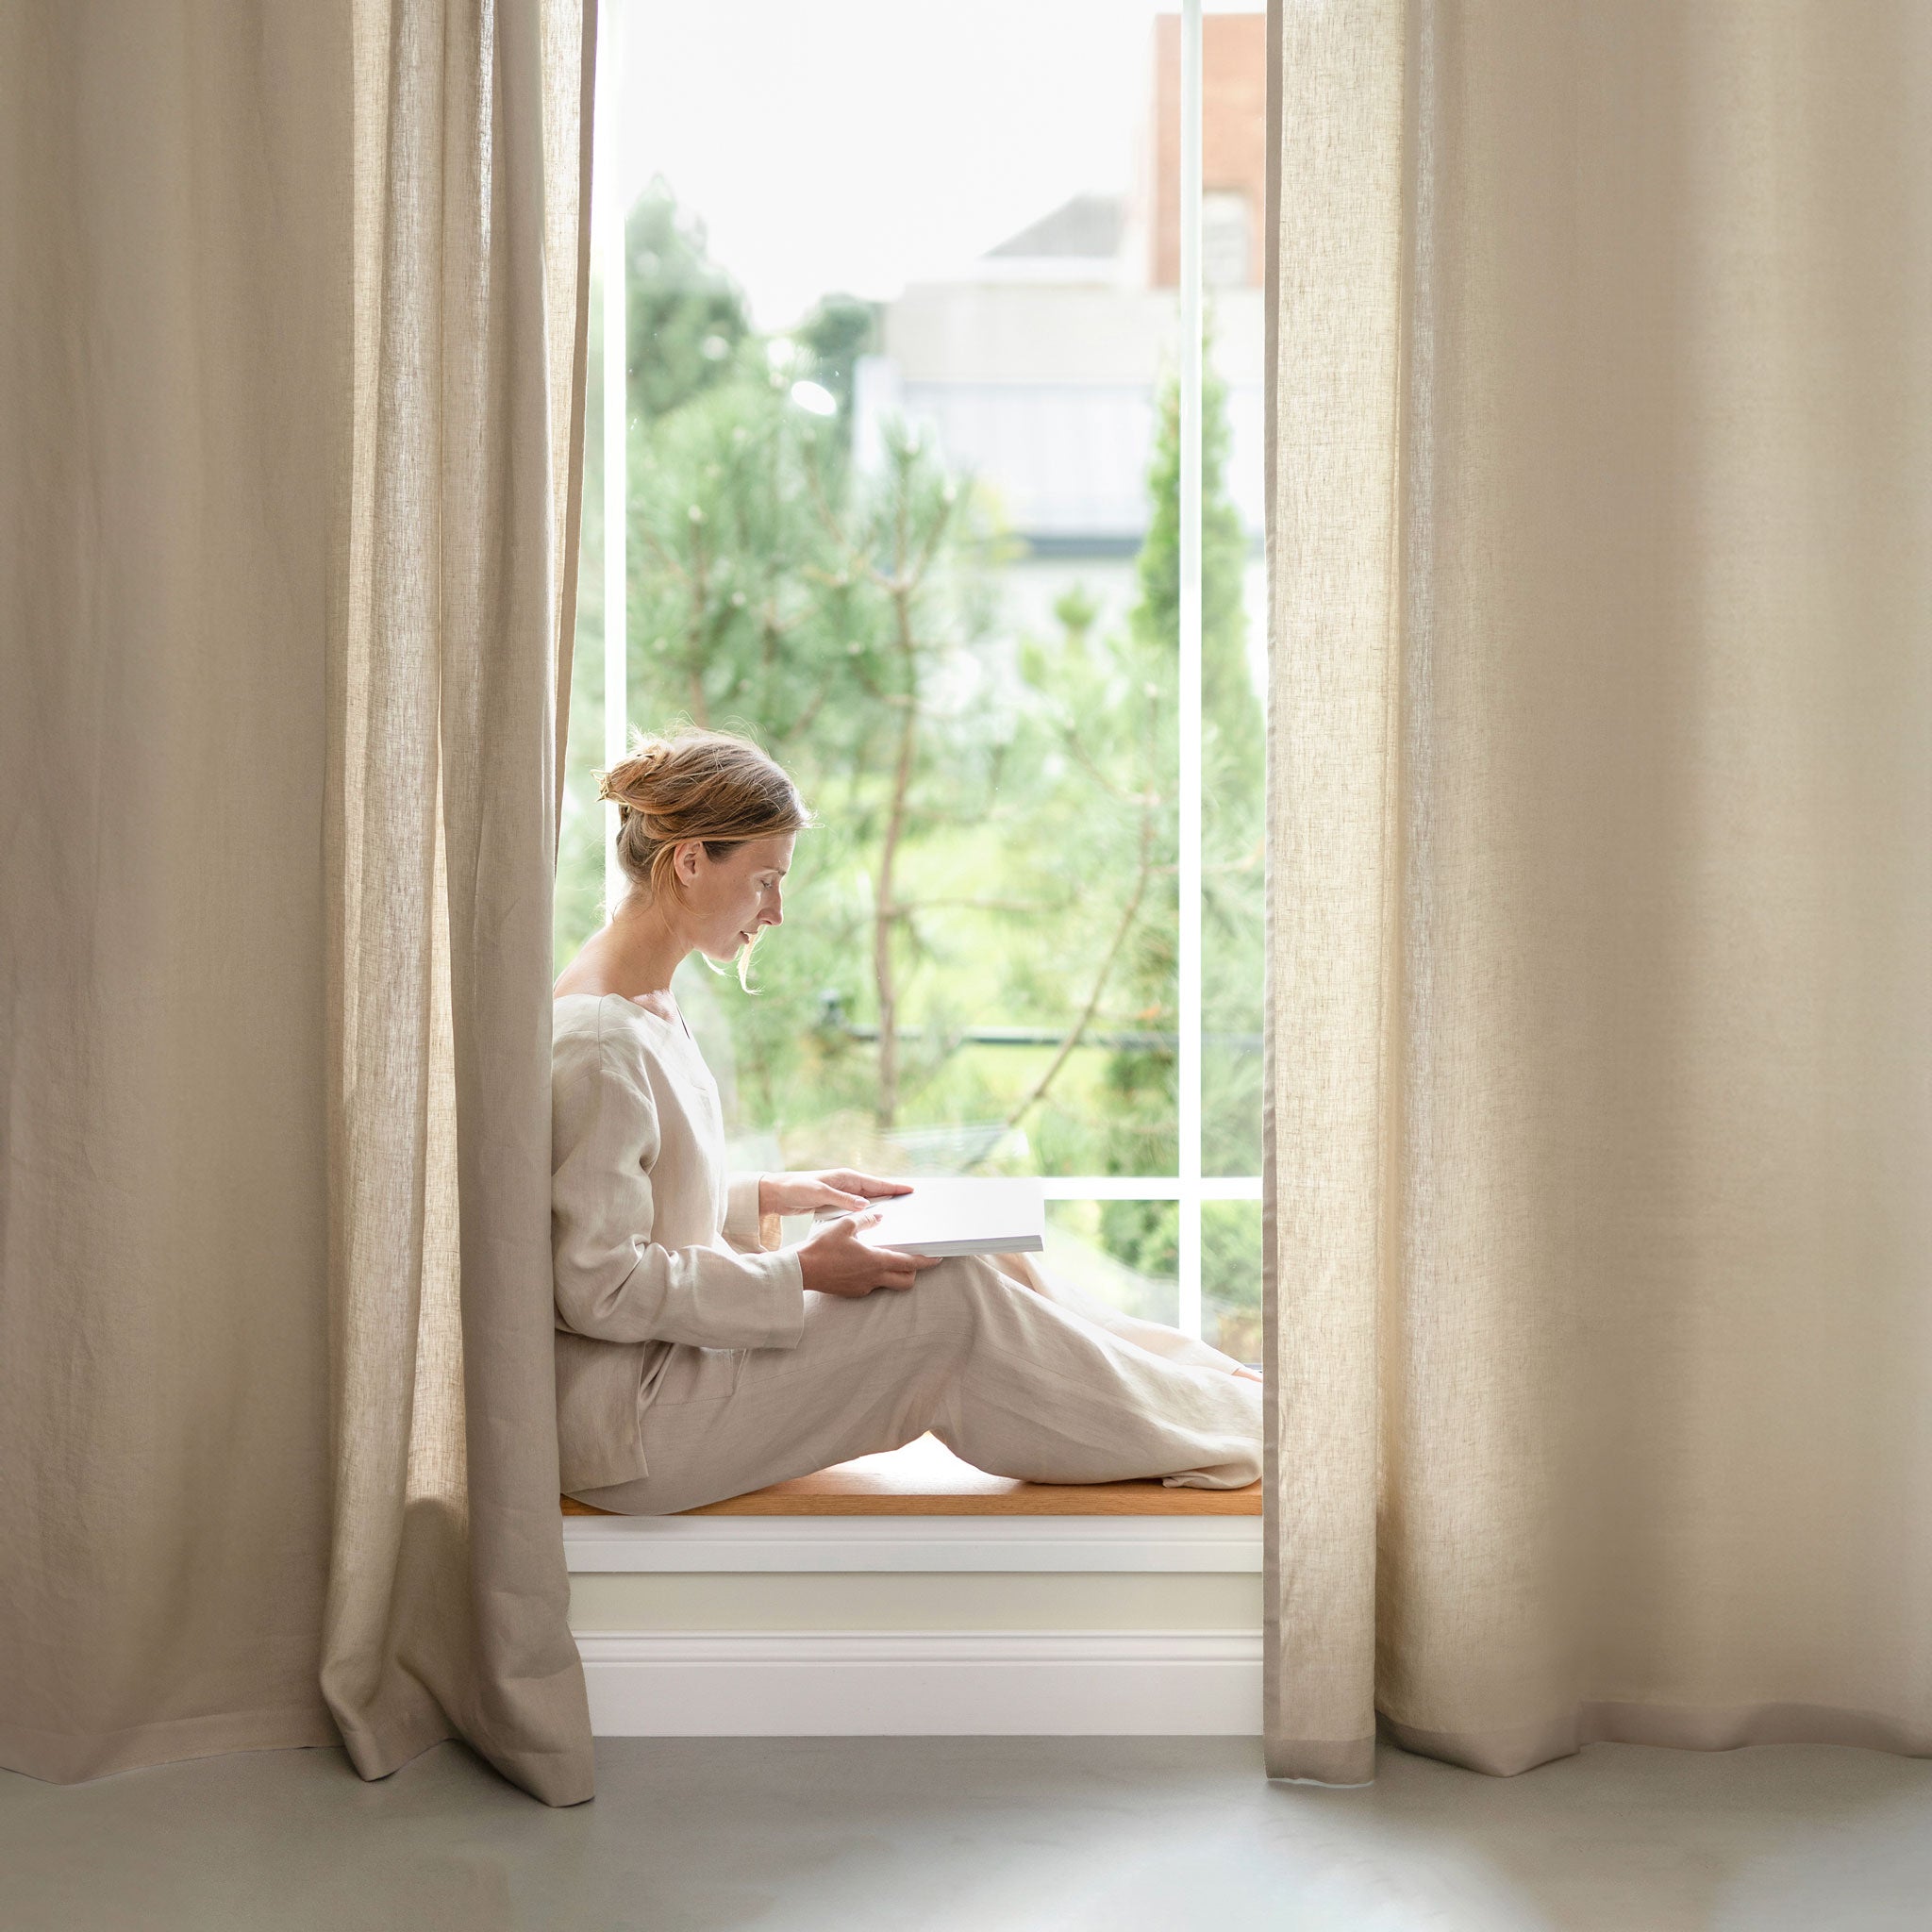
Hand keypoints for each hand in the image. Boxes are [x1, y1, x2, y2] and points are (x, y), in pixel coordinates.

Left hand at [758, 1168, 913, 1217]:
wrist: (776, 1193)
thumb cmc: (796, 1188)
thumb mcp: (819, 1194)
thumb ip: (842, 1200)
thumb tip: (866, 1205)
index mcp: (846, 1178)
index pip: (876, 1183)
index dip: (894, 1187)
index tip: (911, 1190)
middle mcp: (847, 1184)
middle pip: (876, 1191)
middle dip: (893, 1196)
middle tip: (912, 1204)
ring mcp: (842, 1193)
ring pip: (868, 1200)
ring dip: (881, 1205)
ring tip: (899, 1214)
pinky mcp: (835, 1203)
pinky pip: (857, 1207)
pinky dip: (868, 1212)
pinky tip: (873, 1221)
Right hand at [796, 1209, 941, 1297]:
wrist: (801, 1270)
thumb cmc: (822, 1247)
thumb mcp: (845, 1225)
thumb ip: (866, 1220)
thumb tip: (878, 1217)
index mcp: (876, 1261)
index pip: (910, 1263)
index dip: (927, 1262)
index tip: (938, 1258)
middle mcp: (873, 1278)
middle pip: (906, 1281)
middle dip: (914, 1272)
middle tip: (912, 1258)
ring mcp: (863, 1287)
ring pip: (889, 1284)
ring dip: (894, 1274)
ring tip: (887, 1258)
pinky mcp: (852, 1292)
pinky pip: (871, 1285)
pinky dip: (876, 1276)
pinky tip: (864, 1263)